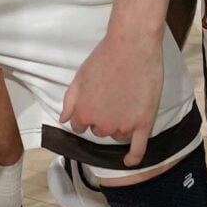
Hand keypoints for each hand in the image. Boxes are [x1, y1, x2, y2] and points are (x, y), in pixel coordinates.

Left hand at [61, 27, 165, 168]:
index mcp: (84, 113)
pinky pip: (138, 149)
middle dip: (103, 118)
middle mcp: (102, 124)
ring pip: (117, 135)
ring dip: (119, 125)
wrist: (132, 45)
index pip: (79, 126)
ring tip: (126, 103)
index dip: (85, 116)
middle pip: (99, 131)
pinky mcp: (143, 123)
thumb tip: (63, 119)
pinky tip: (129, 161)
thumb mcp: (79, 77)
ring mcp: (124, 125)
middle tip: (112, 98)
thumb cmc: (104, 57)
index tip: (94, 105)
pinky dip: (133, 158)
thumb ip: (70, 101)